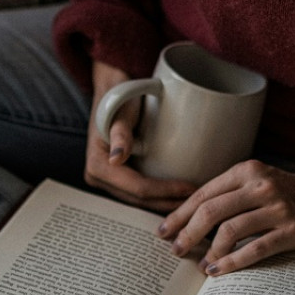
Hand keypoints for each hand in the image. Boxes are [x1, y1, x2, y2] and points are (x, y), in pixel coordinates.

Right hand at [84, 60, 195, 210]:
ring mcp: (107, 180)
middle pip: (138, 200)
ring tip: (191, 202)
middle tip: (197, 202)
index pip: (137, 188)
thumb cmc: (119, 98)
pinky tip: (176, 195)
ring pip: (139, 201)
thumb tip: (115, 159)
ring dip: (164, 203)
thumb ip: (119, 134)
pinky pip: (139, 193)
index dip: (165, 192)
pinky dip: (158, 195)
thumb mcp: (120, 112)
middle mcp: (98, 178)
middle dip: (167, 202)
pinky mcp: (117, 178)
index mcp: (98, 166)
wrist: (113, 92)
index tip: (190, 190)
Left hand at [158, 160, 294, 275]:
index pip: (204, 194)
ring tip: (201, 265)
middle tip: (176, 250)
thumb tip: (185, 219)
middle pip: (212, 212)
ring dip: (210, 252)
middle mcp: (261, 186)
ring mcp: (278, 208)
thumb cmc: (284, 195)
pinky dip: (232, 262)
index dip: (180, 215)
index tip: (164, 231)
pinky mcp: (291, 231)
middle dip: (188, 234)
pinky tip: (218, 271)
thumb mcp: (256, 182)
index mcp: (247, 171)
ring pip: (230, 231)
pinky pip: (254, 249)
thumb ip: (227, 194)